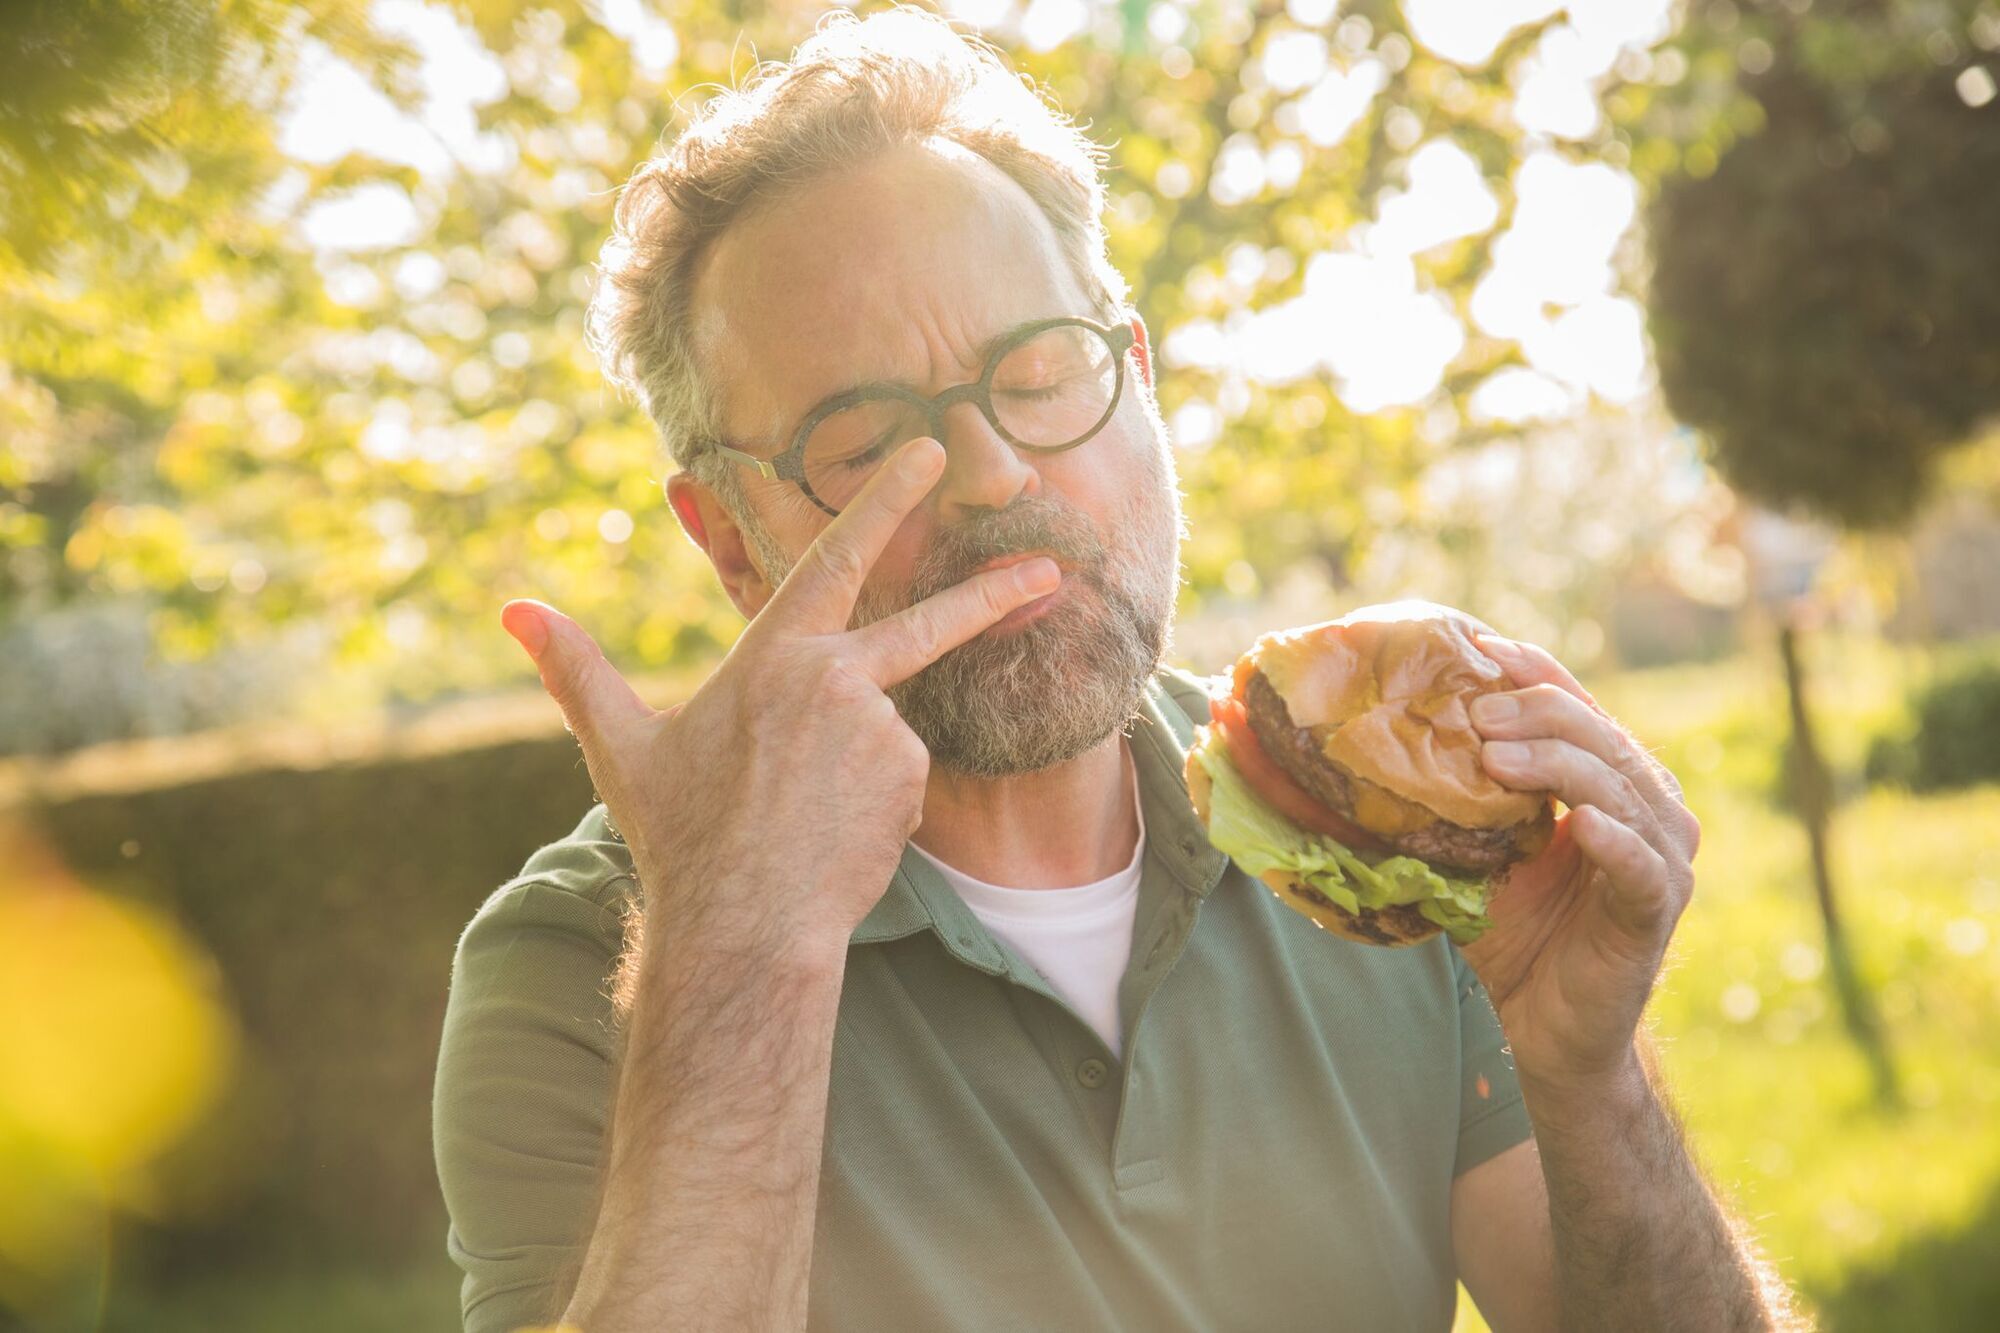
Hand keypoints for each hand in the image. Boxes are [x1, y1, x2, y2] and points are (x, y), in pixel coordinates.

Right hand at [497, 437, 1060, 953]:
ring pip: (886, 729)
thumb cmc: (681, 836)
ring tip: (804, 816)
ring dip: (858, 767)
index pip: (835, 557)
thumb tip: (512, 611)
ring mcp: (880, 728)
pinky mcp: (909, 776)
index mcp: (773, 655)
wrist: (743, 925)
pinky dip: (877, 801)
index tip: (924, 454)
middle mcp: (835, 678)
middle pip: (924, 624)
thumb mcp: (622, 747)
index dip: (883, 500)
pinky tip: (837, 833)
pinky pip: (902, 777)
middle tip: (1048, 567)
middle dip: (993, 591)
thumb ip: (577, 670)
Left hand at [1456, 634, 1700, 1097]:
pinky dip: (1614, 840)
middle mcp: (1647, 811)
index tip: (1482, 647)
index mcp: (1608, 785)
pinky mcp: (1656, 911)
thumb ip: (1457, 802)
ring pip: (1620, 789)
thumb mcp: (1477, 855)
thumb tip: (1382, 743)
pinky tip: (1581, 824)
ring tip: (1499, 754)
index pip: (1579, 709)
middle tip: (1478, 712)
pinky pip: (1641, 866)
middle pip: (1600, 739)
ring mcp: (1660, 860)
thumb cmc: (1511, 936)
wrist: (1542, 1031)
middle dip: (1538, 713)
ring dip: (1560, 765)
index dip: (1536, 674)